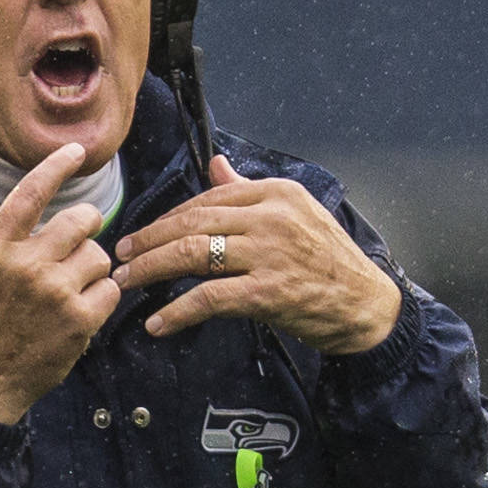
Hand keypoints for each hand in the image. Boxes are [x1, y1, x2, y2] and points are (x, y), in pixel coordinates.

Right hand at [0, 142, 119, 424]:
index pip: (32, 192)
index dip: (58, 165)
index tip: (77, 151)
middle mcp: (27, 265)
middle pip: (82, 219)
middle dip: (82, 226)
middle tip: (71, 244)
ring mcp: (56, 293)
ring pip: (98, 256)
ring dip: (89, 267)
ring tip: (69, 284)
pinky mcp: (78, 322)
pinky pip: (109, 290)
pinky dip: (100, 297)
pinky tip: (79, 308)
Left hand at [108, 155, 402, 352]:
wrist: (367, 305)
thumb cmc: (328, 262)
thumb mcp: (294, 213)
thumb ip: (248, 189)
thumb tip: (215, 163)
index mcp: (275, 193)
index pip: (205, 199)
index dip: (166, 219)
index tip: (143, 235)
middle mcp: (271, 217)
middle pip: (190, 223)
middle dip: (147, 241)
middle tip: (120, 257)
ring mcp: (269, 253)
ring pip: (190, 254)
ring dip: (149, 270)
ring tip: (125, 283)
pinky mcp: (267, 291)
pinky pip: (207, 298)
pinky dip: (176, 312)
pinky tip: (158, 323)